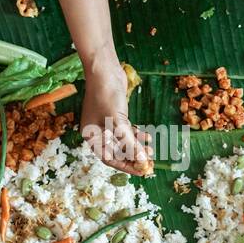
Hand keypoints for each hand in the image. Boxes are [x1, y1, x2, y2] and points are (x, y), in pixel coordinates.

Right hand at [80, 59, 151, 176]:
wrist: (104, 71)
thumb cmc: (106, 96)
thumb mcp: (119, 122)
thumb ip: (130, 142)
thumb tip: (142, 160)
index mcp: (91, 137)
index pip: (109, 159)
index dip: (125, 167)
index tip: (141, 171)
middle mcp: (97, 133)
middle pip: (116, 152)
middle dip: (133, 157)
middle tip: (149, 163)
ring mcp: (105, 124)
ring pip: (123, 142)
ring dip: (137, 147)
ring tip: (152, 150)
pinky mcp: (114, 116)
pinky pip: (125, 131)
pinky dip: (136, 135)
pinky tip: (148, 137)